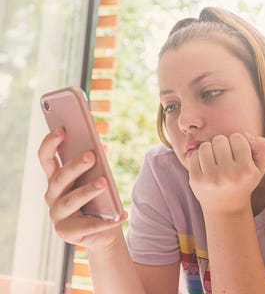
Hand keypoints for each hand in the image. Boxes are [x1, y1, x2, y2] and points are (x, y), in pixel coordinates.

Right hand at [38, 127, 124, 249]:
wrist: (103, 228)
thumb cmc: (98, 197)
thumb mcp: (95, 177)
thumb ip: (91, 165)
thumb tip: (95, 148)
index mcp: (56, 178)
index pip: (46, 158)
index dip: (51, 143)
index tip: (62, 129)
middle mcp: (52, 195)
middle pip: (61, 178)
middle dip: (75, 165)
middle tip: (92, 155)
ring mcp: (57, 215)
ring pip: (72, 200)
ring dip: (88, 190)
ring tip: (104, 182)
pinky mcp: (67, 233)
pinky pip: (88, 225)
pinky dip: (106, 220)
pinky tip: (121, 214)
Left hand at [188, 133, 264, 214]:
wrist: (226, 209)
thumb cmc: (243, 181)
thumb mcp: (260, 167)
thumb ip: (262, 146)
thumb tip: (245, 134)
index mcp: (246, 171)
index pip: (237, 138)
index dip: (237, 143)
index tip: (237, 154)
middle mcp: (229, 175)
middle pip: (219, 140)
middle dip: (222, 145)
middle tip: (225, 157)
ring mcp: (211, 179)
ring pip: (205, 146)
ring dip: (209, 150)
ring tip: (215, 161)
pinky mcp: (196, 180)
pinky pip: (194, 156)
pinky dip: (199, 159)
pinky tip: (206, 168)